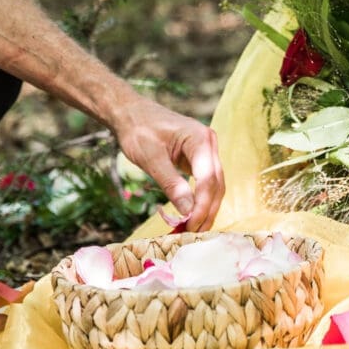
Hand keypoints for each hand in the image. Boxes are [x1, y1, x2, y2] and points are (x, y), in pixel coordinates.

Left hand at [111, 96, 223, 231]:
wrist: (132, 113)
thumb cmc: (138, 131)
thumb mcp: (151, 159)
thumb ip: (171, 184)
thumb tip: (188, 212)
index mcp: (200, 139)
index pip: (208, 179)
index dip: (201, 205)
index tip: (190, 226)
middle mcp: (210, 143)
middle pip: (217, 184)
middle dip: (207, 210)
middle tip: (193, 235)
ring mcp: (207, 150)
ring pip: (215, 185)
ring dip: (206, 208)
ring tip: (193, 229)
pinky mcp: (201, 158)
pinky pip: (207, 182)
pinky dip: (201, 200)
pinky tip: (192, 215)